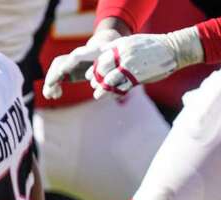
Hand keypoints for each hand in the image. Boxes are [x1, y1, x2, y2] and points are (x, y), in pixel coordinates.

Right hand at [42, 28, 122, 99]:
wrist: (106, 45)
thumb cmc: (113, 55)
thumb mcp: (116, 61)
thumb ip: (113, 72)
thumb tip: (112, 82)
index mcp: (90, 52)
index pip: (76, 56)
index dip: (68, 63)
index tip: (62, 72)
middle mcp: (77, 56)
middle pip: (60, 63)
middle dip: (54, 75)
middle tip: (51, 89)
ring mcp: (71, 62)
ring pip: (55, 70)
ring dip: (51, 83)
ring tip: (51, 96)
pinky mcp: (68, 70)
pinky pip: (57, 77)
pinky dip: (54, 86)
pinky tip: (55, 96)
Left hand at [88, 29, 202, 98]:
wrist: (173, 49)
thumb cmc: (152, 44)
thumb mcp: (132, 40)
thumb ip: (116, 45)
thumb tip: (102, 50)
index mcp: (121, 47)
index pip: (101, 60)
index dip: (94, 70)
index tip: (90, 76)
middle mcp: (124, 56)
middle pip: (103, 71)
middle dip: (96, 80)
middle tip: (94, 86)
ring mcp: (130, 67)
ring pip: (110, 81)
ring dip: (102, 90)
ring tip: (98, 95)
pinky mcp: (138, 77)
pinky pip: (122, 87)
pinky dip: (115, 93)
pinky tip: (112, 96)